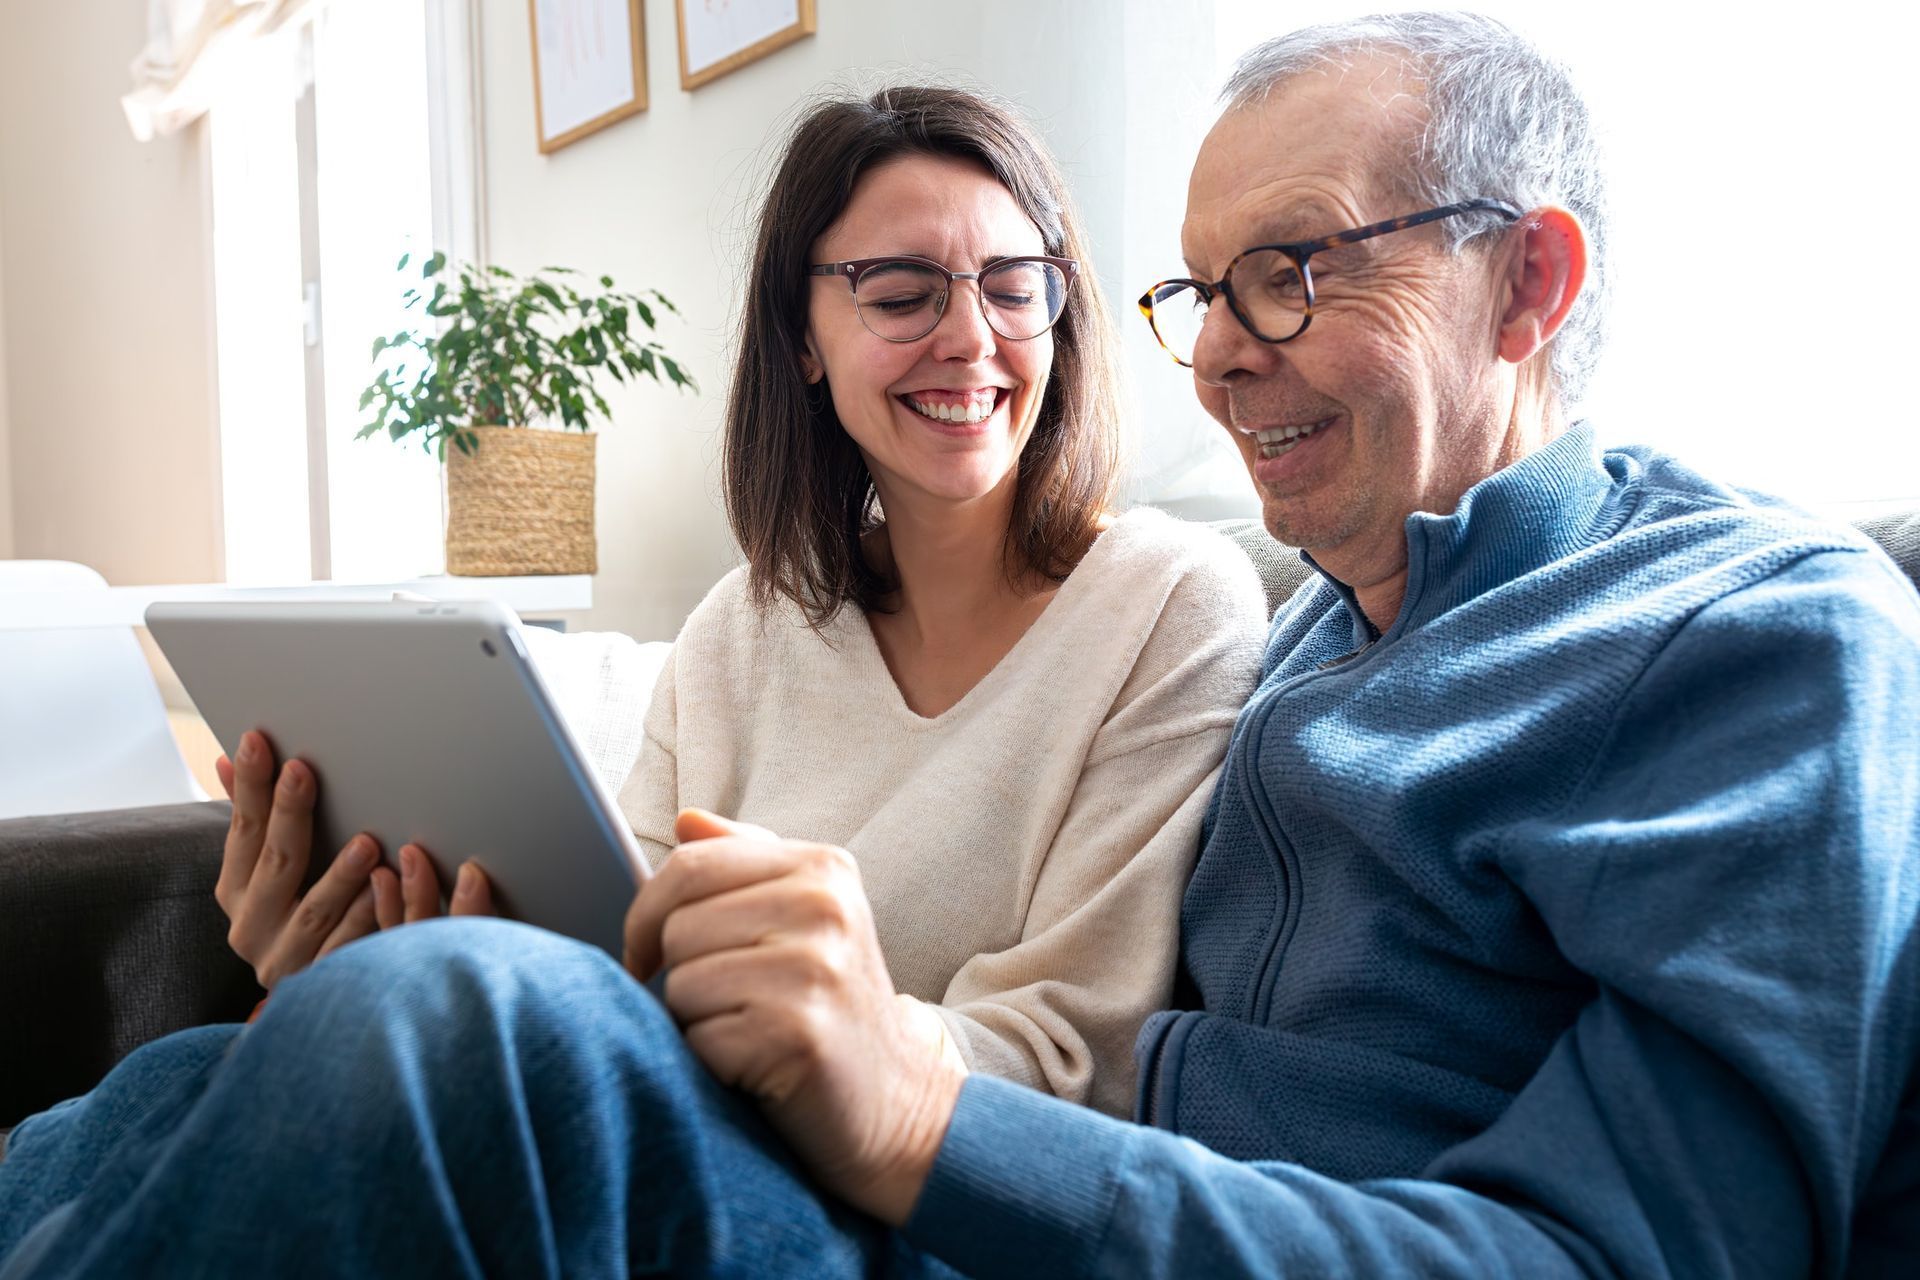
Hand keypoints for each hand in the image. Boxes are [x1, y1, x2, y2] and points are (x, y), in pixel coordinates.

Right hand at [214, 730, 495, 988]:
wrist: (314, 1004)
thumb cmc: (295, 914)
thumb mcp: (267, 868)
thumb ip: (252, 817)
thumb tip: (229, 757)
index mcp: (236, 892)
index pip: (241, 830)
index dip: (248, 787)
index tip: (258, 741)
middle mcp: (251, 928)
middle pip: (275, 863)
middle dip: (288, 814)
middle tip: (303, 771)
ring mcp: (285, 959)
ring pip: (314, 912)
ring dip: (339, 875)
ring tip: (366, 842)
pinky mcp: (322, 983)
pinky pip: (348, 949)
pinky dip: (367, 920)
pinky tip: (386, 893)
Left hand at [624, 809, 965, 1225]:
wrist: (894, 1104)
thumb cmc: (829, 1007)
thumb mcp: (804, 918)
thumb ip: (745, 862)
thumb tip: (686, 820)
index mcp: (822, 867)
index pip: (689, 865)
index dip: (647, 915)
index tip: (646, 953)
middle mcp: (825, 908)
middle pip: (678, 928)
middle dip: (679, 975)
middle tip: (725, 1005)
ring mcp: (816, 969)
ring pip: (681, 984)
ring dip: (694, 1023)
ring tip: (746, 1032)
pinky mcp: (798, 1034)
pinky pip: (698, 1039)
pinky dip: (710, 1064)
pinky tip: (754, 1068)